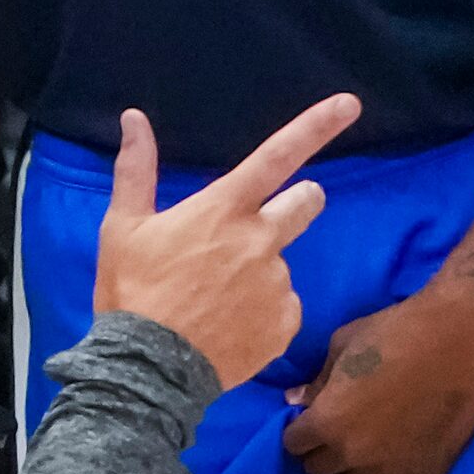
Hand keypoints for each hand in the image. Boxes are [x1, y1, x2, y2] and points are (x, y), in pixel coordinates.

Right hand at [94, 94, 359, 388]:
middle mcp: (262, 239)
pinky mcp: (285, 322)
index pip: (278, 155)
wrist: (146, 370)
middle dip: (296, 202)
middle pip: (306, 202)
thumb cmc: (132, 292)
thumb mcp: (123, 228)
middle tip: (255, 231)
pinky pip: (283, 306)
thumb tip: (134, 118)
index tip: (350, 104)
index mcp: (225, 209)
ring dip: (261, 269)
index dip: (317, 125)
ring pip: (283, 261)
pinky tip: (231, 325)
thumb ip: (136, 169)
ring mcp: (278, 282)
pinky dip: (264, 312)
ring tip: (218, 298)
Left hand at [282, 284, 473, 473]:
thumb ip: (317, 380)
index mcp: (327, 421)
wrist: (460, 336)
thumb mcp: (344, 344)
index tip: (316, 416)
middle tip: (341, 430)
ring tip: (361, 456)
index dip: (302, 428)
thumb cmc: (397, 330)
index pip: (294, 443)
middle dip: (323, 450)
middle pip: (318, 470)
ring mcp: (387, 472)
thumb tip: (295, 401)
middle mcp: (351, 454)